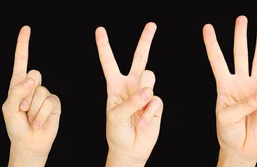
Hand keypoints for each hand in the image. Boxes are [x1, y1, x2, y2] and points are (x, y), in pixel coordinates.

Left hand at [2, 26, 61, 166]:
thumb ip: (17, 91)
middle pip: (35, 75)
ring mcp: (45, 94)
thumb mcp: (9, 108)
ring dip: (34, 109)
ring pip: (42, 92)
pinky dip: (43, 114)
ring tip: (30, 118)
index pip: (21, 61)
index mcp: (18, 84)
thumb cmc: (16, 126)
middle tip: (23, 109)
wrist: (30, 142)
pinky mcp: (55, 104)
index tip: (26, 29)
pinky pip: (51, 102)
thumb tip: (31, 79)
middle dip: (27, 93)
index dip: (23, 45)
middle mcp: (33, 86)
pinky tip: (39, 121)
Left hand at [95, 23, 163, 166]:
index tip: (100, 30)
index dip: (104, 46)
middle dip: (146, 40)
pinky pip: (156, 100)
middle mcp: (131, 86)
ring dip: (144, 92)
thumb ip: (130, 102)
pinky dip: (149, 112)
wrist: (130, 149)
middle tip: (152, 25)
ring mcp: (145, 94)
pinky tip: (144, 122)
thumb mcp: (115, 116)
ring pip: (150, 78)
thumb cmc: (116, 132)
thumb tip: (148, 91)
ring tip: (138, 109)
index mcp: (115, 85)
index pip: (109, 62)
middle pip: (140, 58)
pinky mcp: (156, 104)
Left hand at [203, 16, 256, 166]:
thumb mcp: (227, 117)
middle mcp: (240, 82)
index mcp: (224, 85)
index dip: (212, 44)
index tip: (207, 28)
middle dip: (240, 36)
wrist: (242, 146)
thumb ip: (245, 103)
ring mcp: (255, 88)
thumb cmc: (228, 132)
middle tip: (242, 19)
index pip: (217, 60)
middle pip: (239, 54)